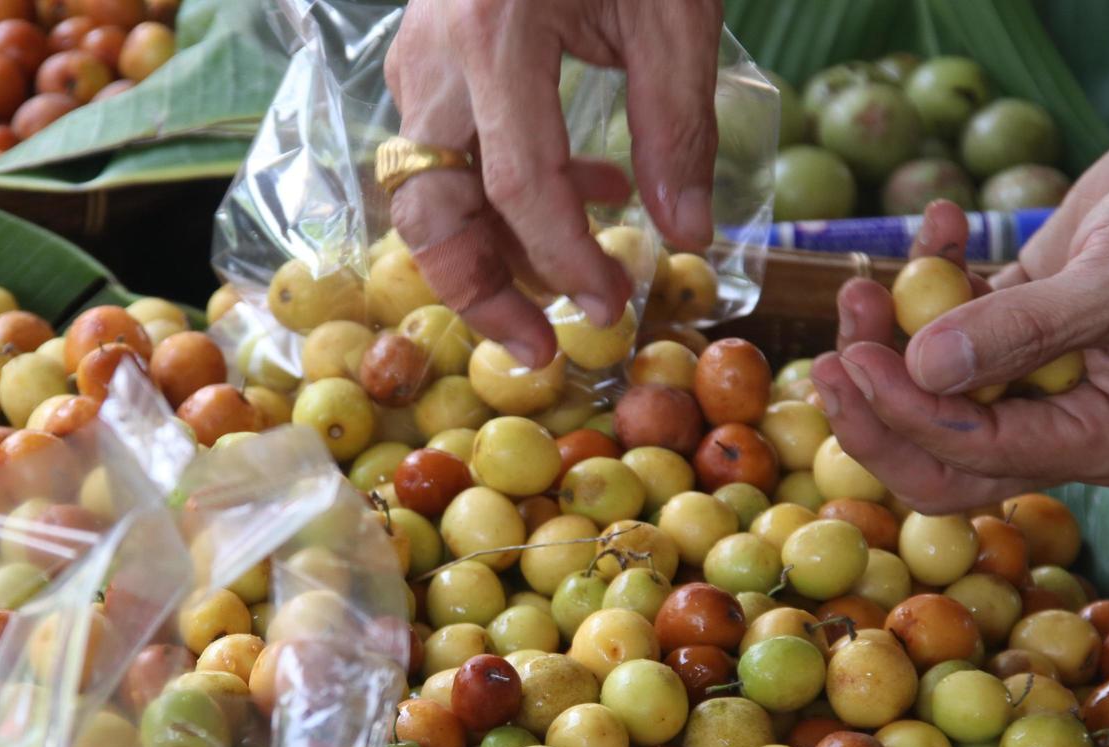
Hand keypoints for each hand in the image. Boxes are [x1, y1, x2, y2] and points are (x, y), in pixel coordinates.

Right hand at [383, 0, 723, 364]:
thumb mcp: (670, 10)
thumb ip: (678, 124)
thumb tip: (687, 236)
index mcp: (495, 33)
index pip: (515, 184)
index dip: (563, 261)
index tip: (609, 309)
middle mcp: (436, 56)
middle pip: (428, 210)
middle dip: (479, 292)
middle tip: (541, 351)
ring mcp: (421, 58)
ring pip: (429, 192)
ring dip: (494, 251)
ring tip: (579, 275)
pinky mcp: (432, 60)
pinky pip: (450, 154)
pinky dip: (503, 196)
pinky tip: (589, 188)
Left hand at [811, 108, 1108, 512]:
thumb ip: (1023, 329)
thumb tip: (923, 369)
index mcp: (1102, 437)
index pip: (975, 455)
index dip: (903, 414)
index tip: (851, 359)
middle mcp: (1061, 424)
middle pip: (936, 454)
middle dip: (875, 408)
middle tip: (830, 357)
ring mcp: (1034, 379)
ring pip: (930, 392)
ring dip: (886, 340)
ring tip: (862, 284)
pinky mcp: (1014, 330)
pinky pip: (948, 326)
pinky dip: (928, 280)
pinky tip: (938, 224)